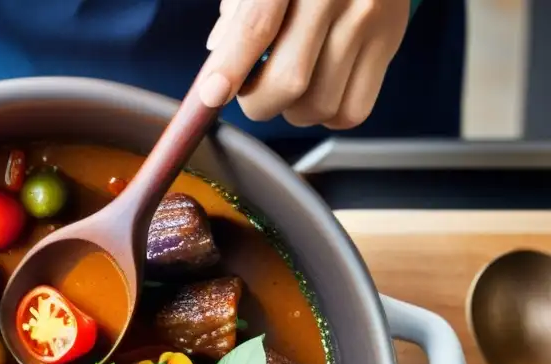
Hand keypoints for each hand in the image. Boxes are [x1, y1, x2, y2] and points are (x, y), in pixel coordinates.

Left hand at [198, 0, 410, 128]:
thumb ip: (240, 10)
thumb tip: (219, 63)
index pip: (258, 26)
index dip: (230, 67)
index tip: (209, 97)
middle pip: (289, 81)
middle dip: (257, 103)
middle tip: (250, 90)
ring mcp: (368, 17)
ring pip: (319, 104)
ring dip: (291, 112)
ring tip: (287, 88)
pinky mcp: (390, 38)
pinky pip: (352, 110)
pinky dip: (326, 115)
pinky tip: (317, 92)